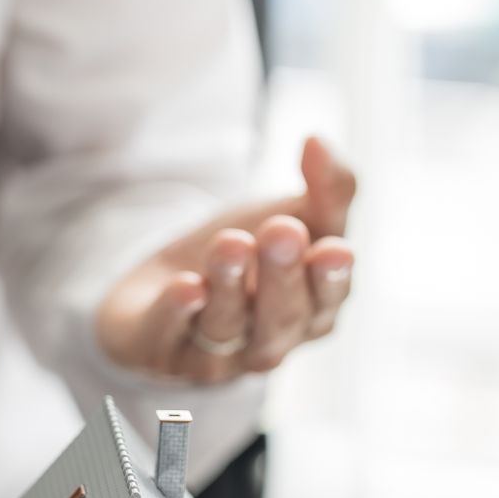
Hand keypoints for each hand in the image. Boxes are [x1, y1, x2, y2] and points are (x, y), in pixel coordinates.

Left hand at [96, 137, 355, 383]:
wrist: (168, 284)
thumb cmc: (247, 257)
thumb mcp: (295, 217)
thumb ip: (324, 188)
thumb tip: (318, 140)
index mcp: (312, 312)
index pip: (328, 299)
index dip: (331, 278)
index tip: (335, 248)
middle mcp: (269, 342)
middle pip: (281, 318)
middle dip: (282, 276)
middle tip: (282, 231)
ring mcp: (218, 357)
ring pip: (226, 326)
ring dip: (229, 286)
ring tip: (230, 243)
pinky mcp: (163, 353)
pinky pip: (169, 337)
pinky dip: (177, 314)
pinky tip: (185, 288)